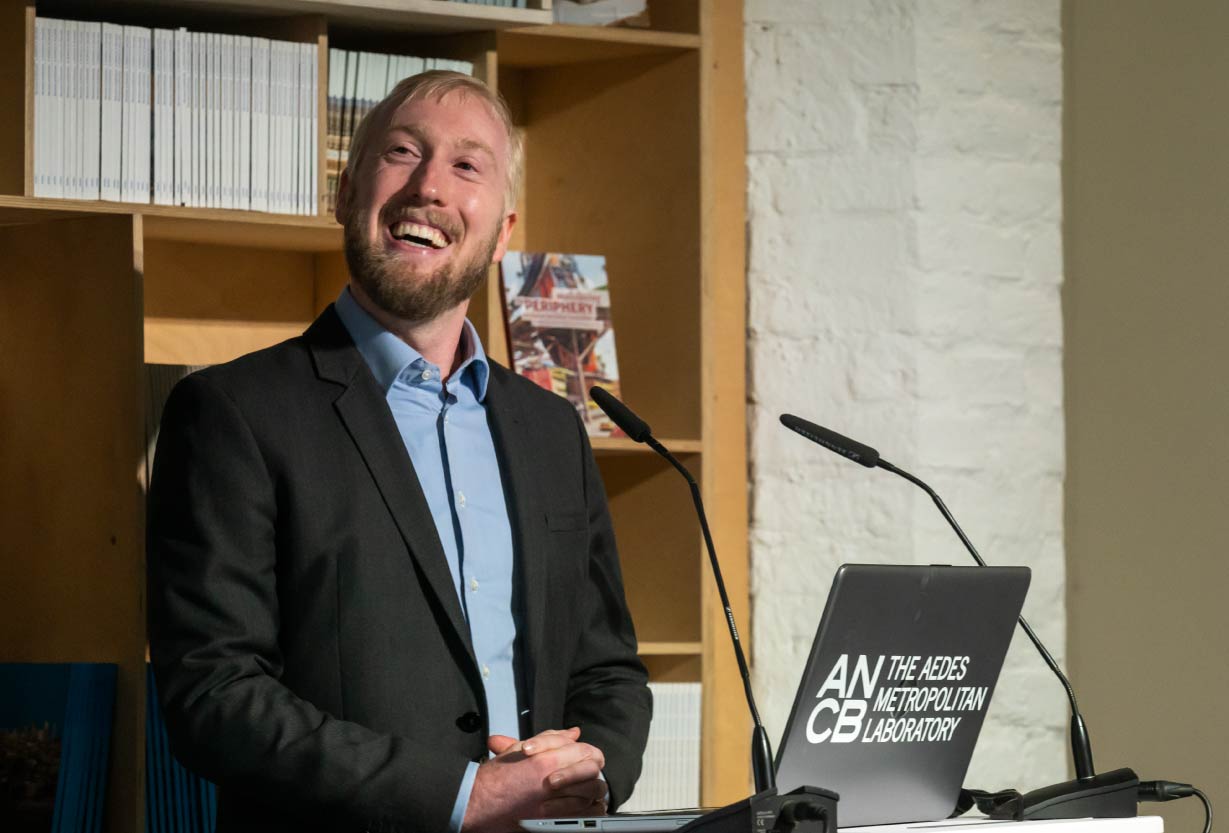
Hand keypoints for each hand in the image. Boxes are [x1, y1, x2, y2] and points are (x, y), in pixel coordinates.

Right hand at [462, 727, 606, 832]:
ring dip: (590, 790)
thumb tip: (572, 733)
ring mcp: (553, 804)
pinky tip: (581, 805)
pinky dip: (587, 810)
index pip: (584, 751)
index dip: (586, 752)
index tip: (581, 756)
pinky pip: (583, 815)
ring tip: (583, 789)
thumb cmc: (494, 778)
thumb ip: (550, 738)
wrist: (477, 803)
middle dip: (591, 772)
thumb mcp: (519, 749)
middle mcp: (552, 782)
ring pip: (590, 795)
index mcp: (545, 761)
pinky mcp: (551, 821)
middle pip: (592, 773)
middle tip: (585, 774)